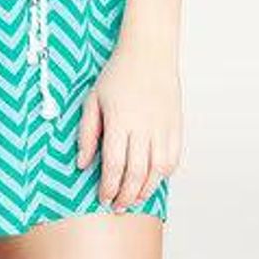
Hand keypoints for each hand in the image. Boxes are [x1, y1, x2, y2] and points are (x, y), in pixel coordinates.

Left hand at [75, 39, 182, 212]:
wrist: (149, 52)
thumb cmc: (117, 74)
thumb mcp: (93, 99)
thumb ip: (87, 133)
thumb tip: (82, 164)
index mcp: (119, 120)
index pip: (114, 165)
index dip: (108, 187)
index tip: (102, 197)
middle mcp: (143, 126)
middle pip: (136, 174)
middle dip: (125, 196)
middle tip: (117, 206)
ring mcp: (163, 127)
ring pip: (157, 171)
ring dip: (145, 191)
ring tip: (133, 199)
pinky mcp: (176, 126)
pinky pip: (173, 160)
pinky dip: (163, 175)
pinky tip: (151, 180)